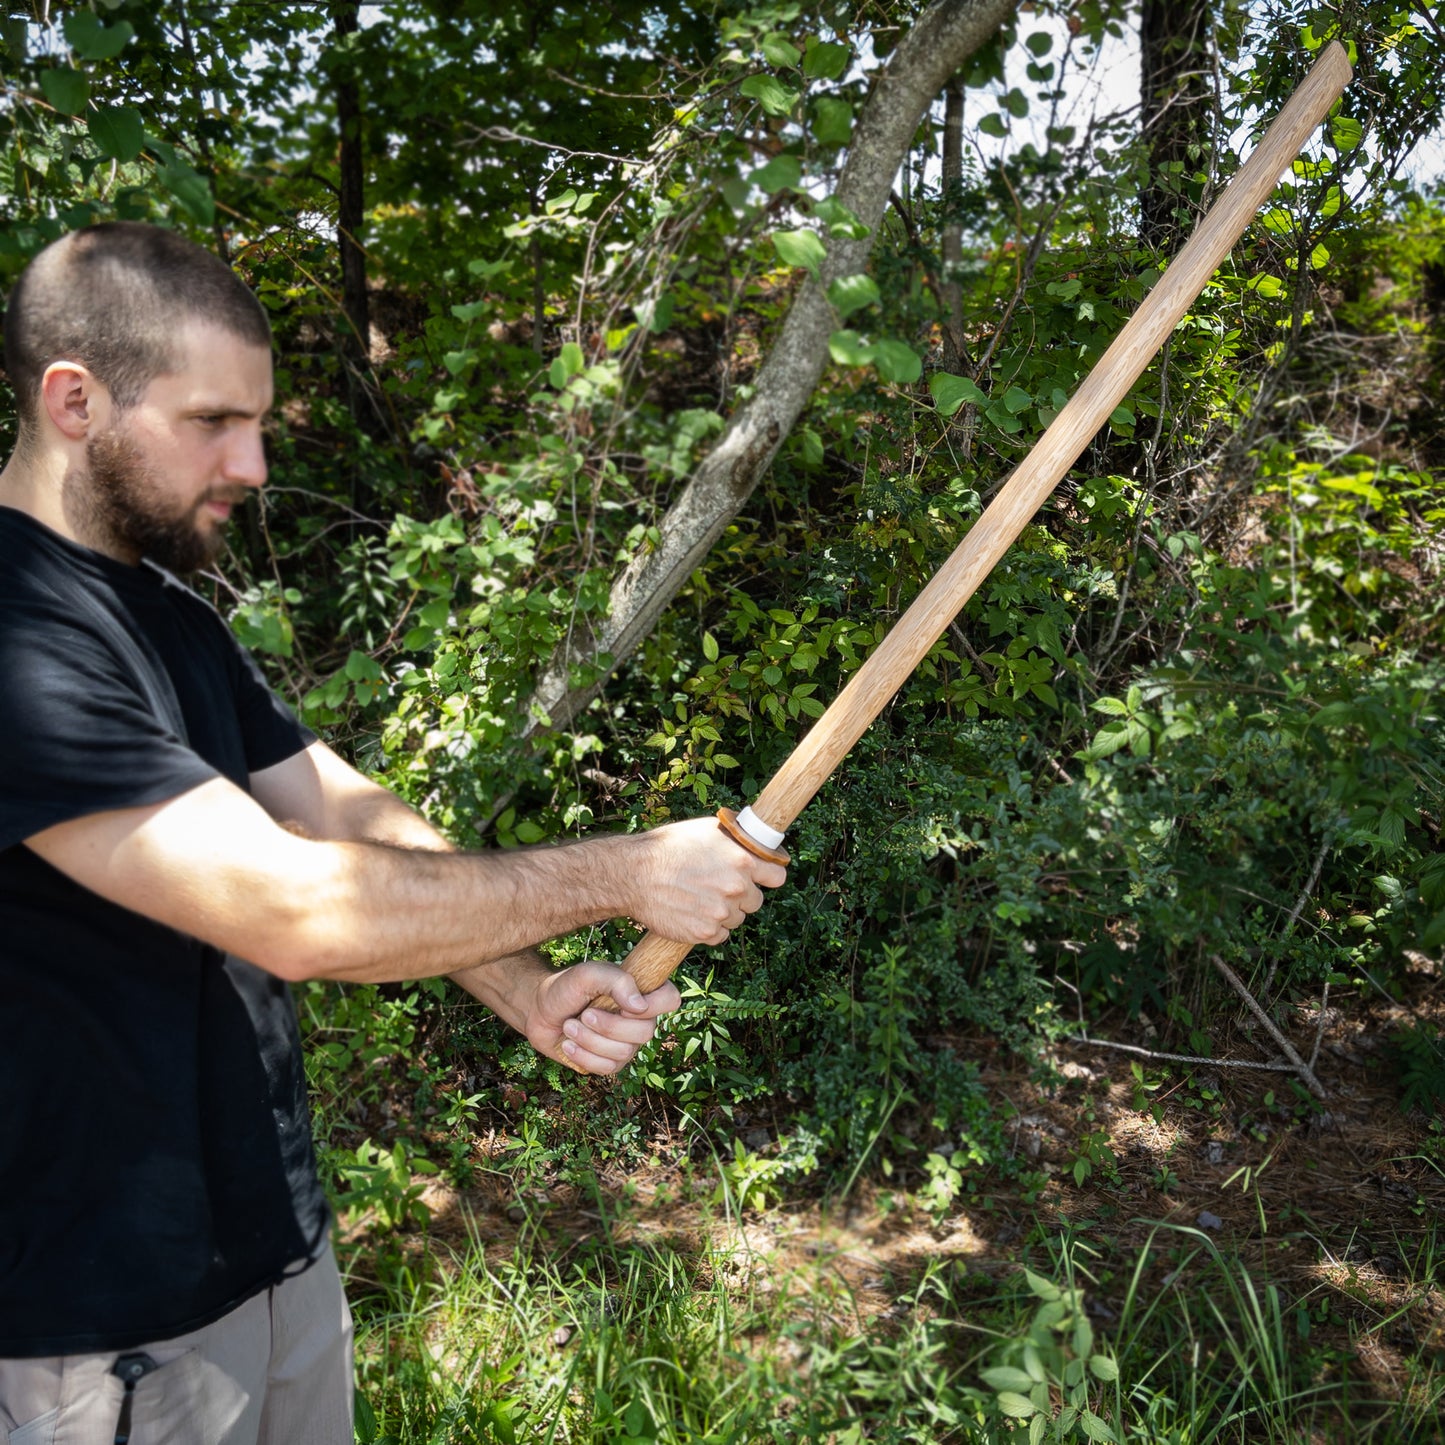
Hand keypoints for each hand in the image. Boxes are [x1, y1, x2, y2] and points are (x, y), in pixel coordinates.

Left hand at [525, 961, 680, 1074]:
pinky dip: (583, 1056)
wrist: (540, 1012)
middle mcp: (639, 1019)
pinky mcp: (609, 1063)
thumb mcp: (588, 974)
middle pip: (646, 1032)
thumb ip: (617, 981)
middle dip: (609, 1026)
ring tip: (570, 1026)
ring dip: (589, 1039)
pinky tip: (569, 1044)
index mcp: (641, 992)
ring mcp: (626, 1043)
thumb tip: (640, 1006)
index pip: (670, 999)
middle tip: (584, 1014)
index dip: (653, 1005)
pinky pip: (607, 1069)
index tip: (624, 1003)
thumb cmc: (567, 988)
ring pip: (623, 1052)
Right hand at [633, 815, 786, 944]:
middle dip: (741, 895)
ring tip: (699, 898)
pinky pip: (720, 935)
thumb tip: (756, 840)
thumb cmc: (667, 847)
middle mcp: (736, 887)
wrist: (634, 875)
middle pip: (756, 901)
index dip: (767, 876)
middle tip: (717, 886)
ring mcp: (722, 912)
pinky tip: (692, 913)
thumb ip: (736, 838)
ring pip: (737, 918)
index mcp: (742, 860)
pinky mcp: (706, 934)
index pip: (777, 877)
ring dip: (724, 912)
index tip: (759, 877)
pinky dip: (710, 928)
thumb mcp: (706, 829)